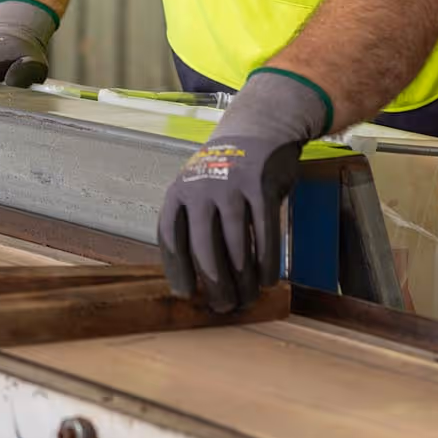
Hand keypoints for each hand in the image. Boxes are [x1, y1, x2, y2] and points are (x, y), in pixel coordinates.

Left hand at [158, 69, 330, 312]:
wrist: (258, 129)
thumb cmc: (225, 171)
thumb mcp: (198, 188)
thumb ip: (194, 223)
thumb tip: (196, 278)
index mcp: (179, 191)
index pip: (170, 237)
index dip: (177, 269)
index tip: (186, 295)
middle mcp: (201, 188)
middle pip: (202, 248)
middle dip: (214, 284)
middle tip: (224, 308)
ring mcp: (232, 186)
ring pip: (236, 246)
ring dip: (243, 280)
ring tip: (248, 298)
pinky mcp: (261, 186)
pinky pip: (265, 234)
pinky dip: (266, 263)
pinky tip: (268, 280)